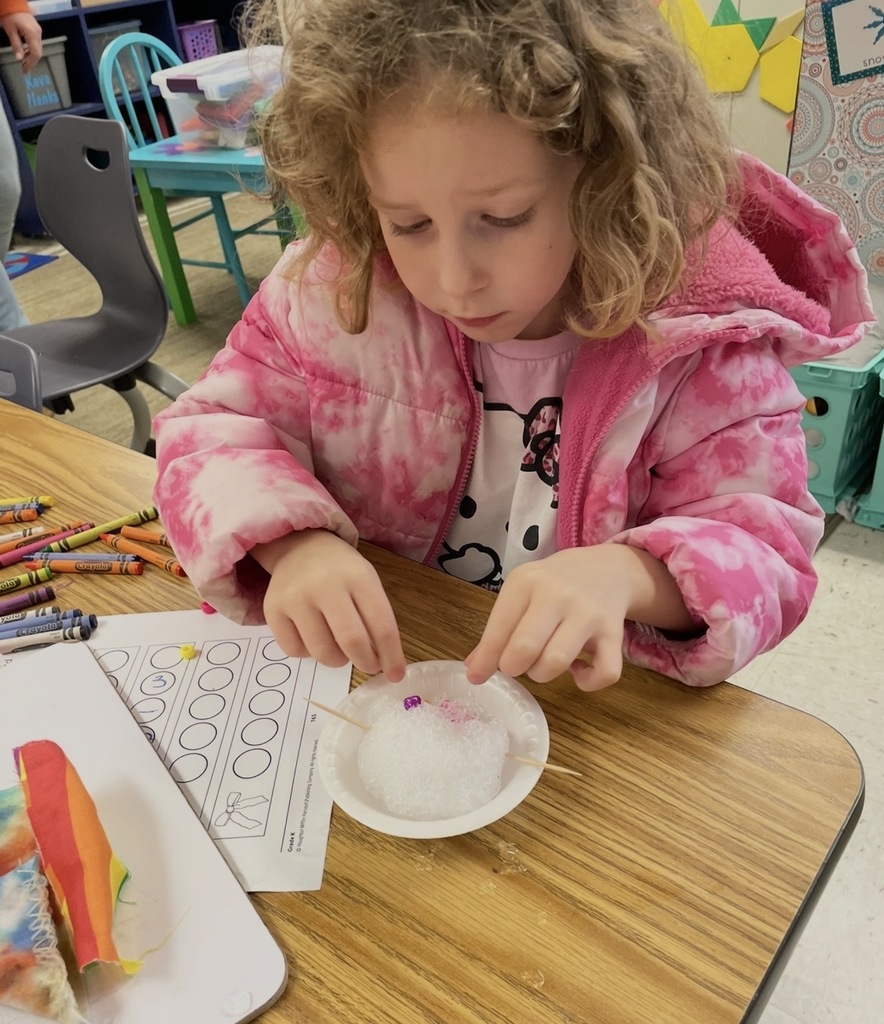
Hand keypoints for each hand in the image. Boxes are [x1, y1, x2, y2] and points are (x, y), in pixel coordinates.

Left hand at [1, 13, 41, 72]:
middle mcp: (38, 34)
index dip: (31, 64)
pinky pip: (36, 44)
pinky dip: (31, 50)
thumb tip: (19, 59)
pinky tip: (25, 53)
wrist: (14, 3)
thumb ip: (16, 45)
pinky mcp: (37, 31)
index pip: (35, 54)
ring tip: (23, 62)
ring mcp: (38, 32)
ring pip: (38, 49)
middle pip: (38, 53)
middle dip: (31, 62)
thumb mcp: (10, 31)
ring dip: (31, 57)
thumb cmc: (10, 15)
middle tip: (23, 68)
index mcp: (32, 35)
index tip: (25, 70)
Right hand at [254, 529, 405, 681]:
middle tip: (368, 666)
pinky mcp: (273, 610)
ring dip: (337, 660)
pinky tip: (313, 637)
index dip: (391, 656)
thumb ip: (375, 618)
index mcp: (358, 577)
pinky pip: (295, 651)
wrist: (300, 548)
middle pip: (351, 641)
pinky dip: (308, 653)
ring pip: (322, 652)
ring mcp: (296, 598)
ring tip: (339, 648)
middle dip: (365, 662)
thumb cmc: (341, 571)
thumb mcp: (366, 582)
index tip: (395, 675)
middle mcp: (325, 585)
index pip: (382, 626)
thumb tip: (382, 663)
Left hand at [464, 544, 692, 691]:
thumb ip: (498, 629)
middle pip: (525, 647)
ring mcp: (588, 613)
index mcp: (527, 582)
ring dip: (543, 674)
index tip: (477, 677)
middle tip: (517, 664)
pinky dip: (588, 682)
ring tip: (543, 663)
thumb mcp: (520, 593)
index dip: (486, 660)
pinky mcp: (614, 632)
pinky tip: (578, 670)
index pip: (498, 629)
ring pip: (557, 662)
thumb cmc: (553, 586)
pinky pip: (604, 672)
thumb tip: (474, 669)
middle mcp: (558, 594)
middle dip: (513, 667)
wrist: (605, 569)